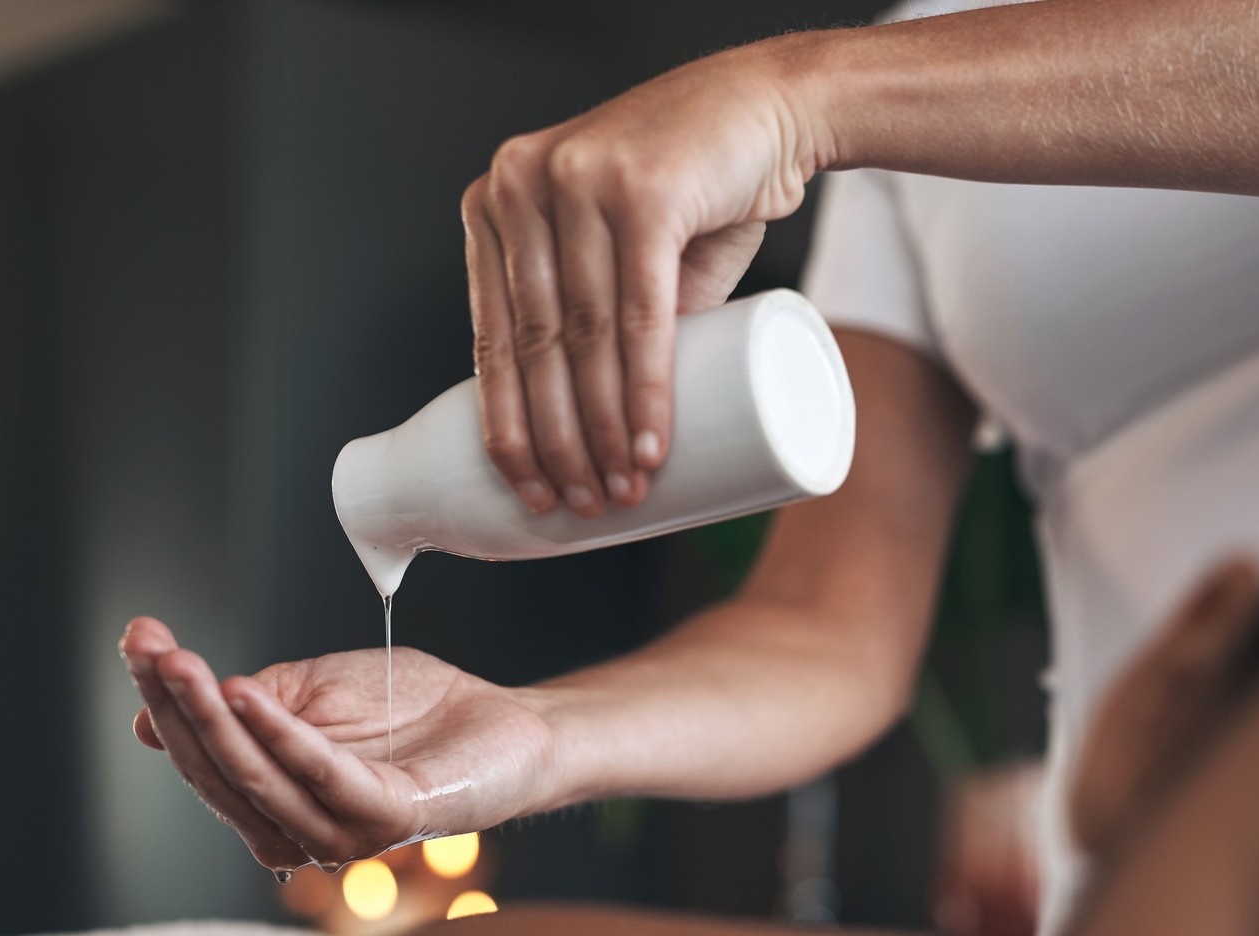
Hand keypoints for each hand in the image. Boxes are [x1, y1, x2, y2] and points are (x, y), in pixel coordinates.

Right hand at [120, 617, 559, 872]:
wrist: (508, 723)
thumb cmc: (412, 712)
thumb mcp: (313, 692)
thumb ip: (246, 703)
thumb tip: (146, 719)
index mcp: (275, 803)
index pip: (203, 756)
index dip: (164, 699)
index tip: (138, 637)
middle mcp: (299, 830)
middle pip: (220, 772)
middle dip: (176, 706)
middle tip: (149, 646)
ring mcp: (344, 832)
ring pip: (260, 779)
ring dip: (215, 720)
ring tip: (184, 665)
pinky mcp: (390, 818)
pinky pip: (324, 777)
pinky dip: (282, 736)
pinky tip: (246, 696)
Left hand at [463, 34, 830, 516]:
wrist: (767, 107)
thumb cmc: (691, 190)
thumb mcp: (619, 253)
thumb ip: (592, 320)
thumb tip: (582, 428)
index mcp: (496, 208)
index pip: (491, 341)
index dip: (508, 431)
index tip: (532, 494)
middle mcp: (520, 188)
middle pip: (534, 349)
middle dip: (559, 445)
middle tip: (589, 505)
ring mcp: (576, 181)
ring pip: (581, 339)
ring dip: (601, 432)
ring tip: (625, 490)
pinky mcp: (640, 189)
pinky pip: (636, 316)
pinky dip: (643, 391)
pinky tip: (649, 444)